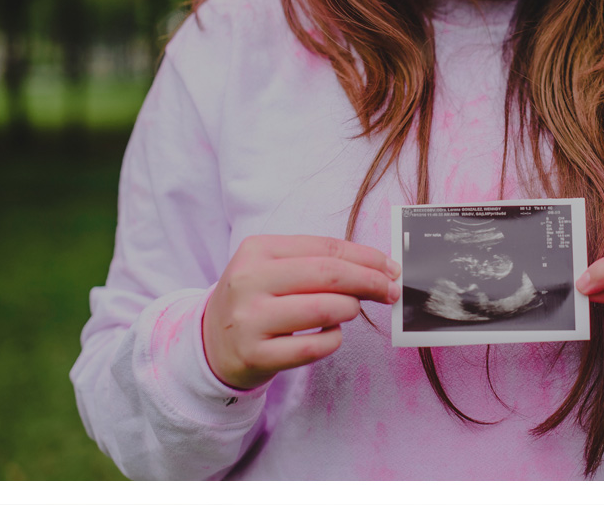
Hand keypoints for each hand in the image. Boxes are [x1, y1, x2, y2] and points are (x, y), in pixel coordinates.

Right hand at [203, 235, 400, 389]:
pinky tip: (330, 333)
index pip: (326, 248)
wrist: (212, 342)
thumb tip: (380, 268)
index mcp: (257, 249)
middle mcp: (249, 281)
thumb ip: (320, 262)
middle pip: (329, 275)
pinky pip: (315, 347)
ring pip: (325, 310)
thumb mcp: (275, 268)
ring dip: (351, 310)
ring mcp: (249, 320)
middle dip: (370, 281)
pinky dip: (334, 339)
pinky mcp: (255, 355)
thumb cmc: (258, 299)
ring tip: (350, 311)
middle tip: (391, 290)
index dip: (366, 258)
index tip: (391, 268)